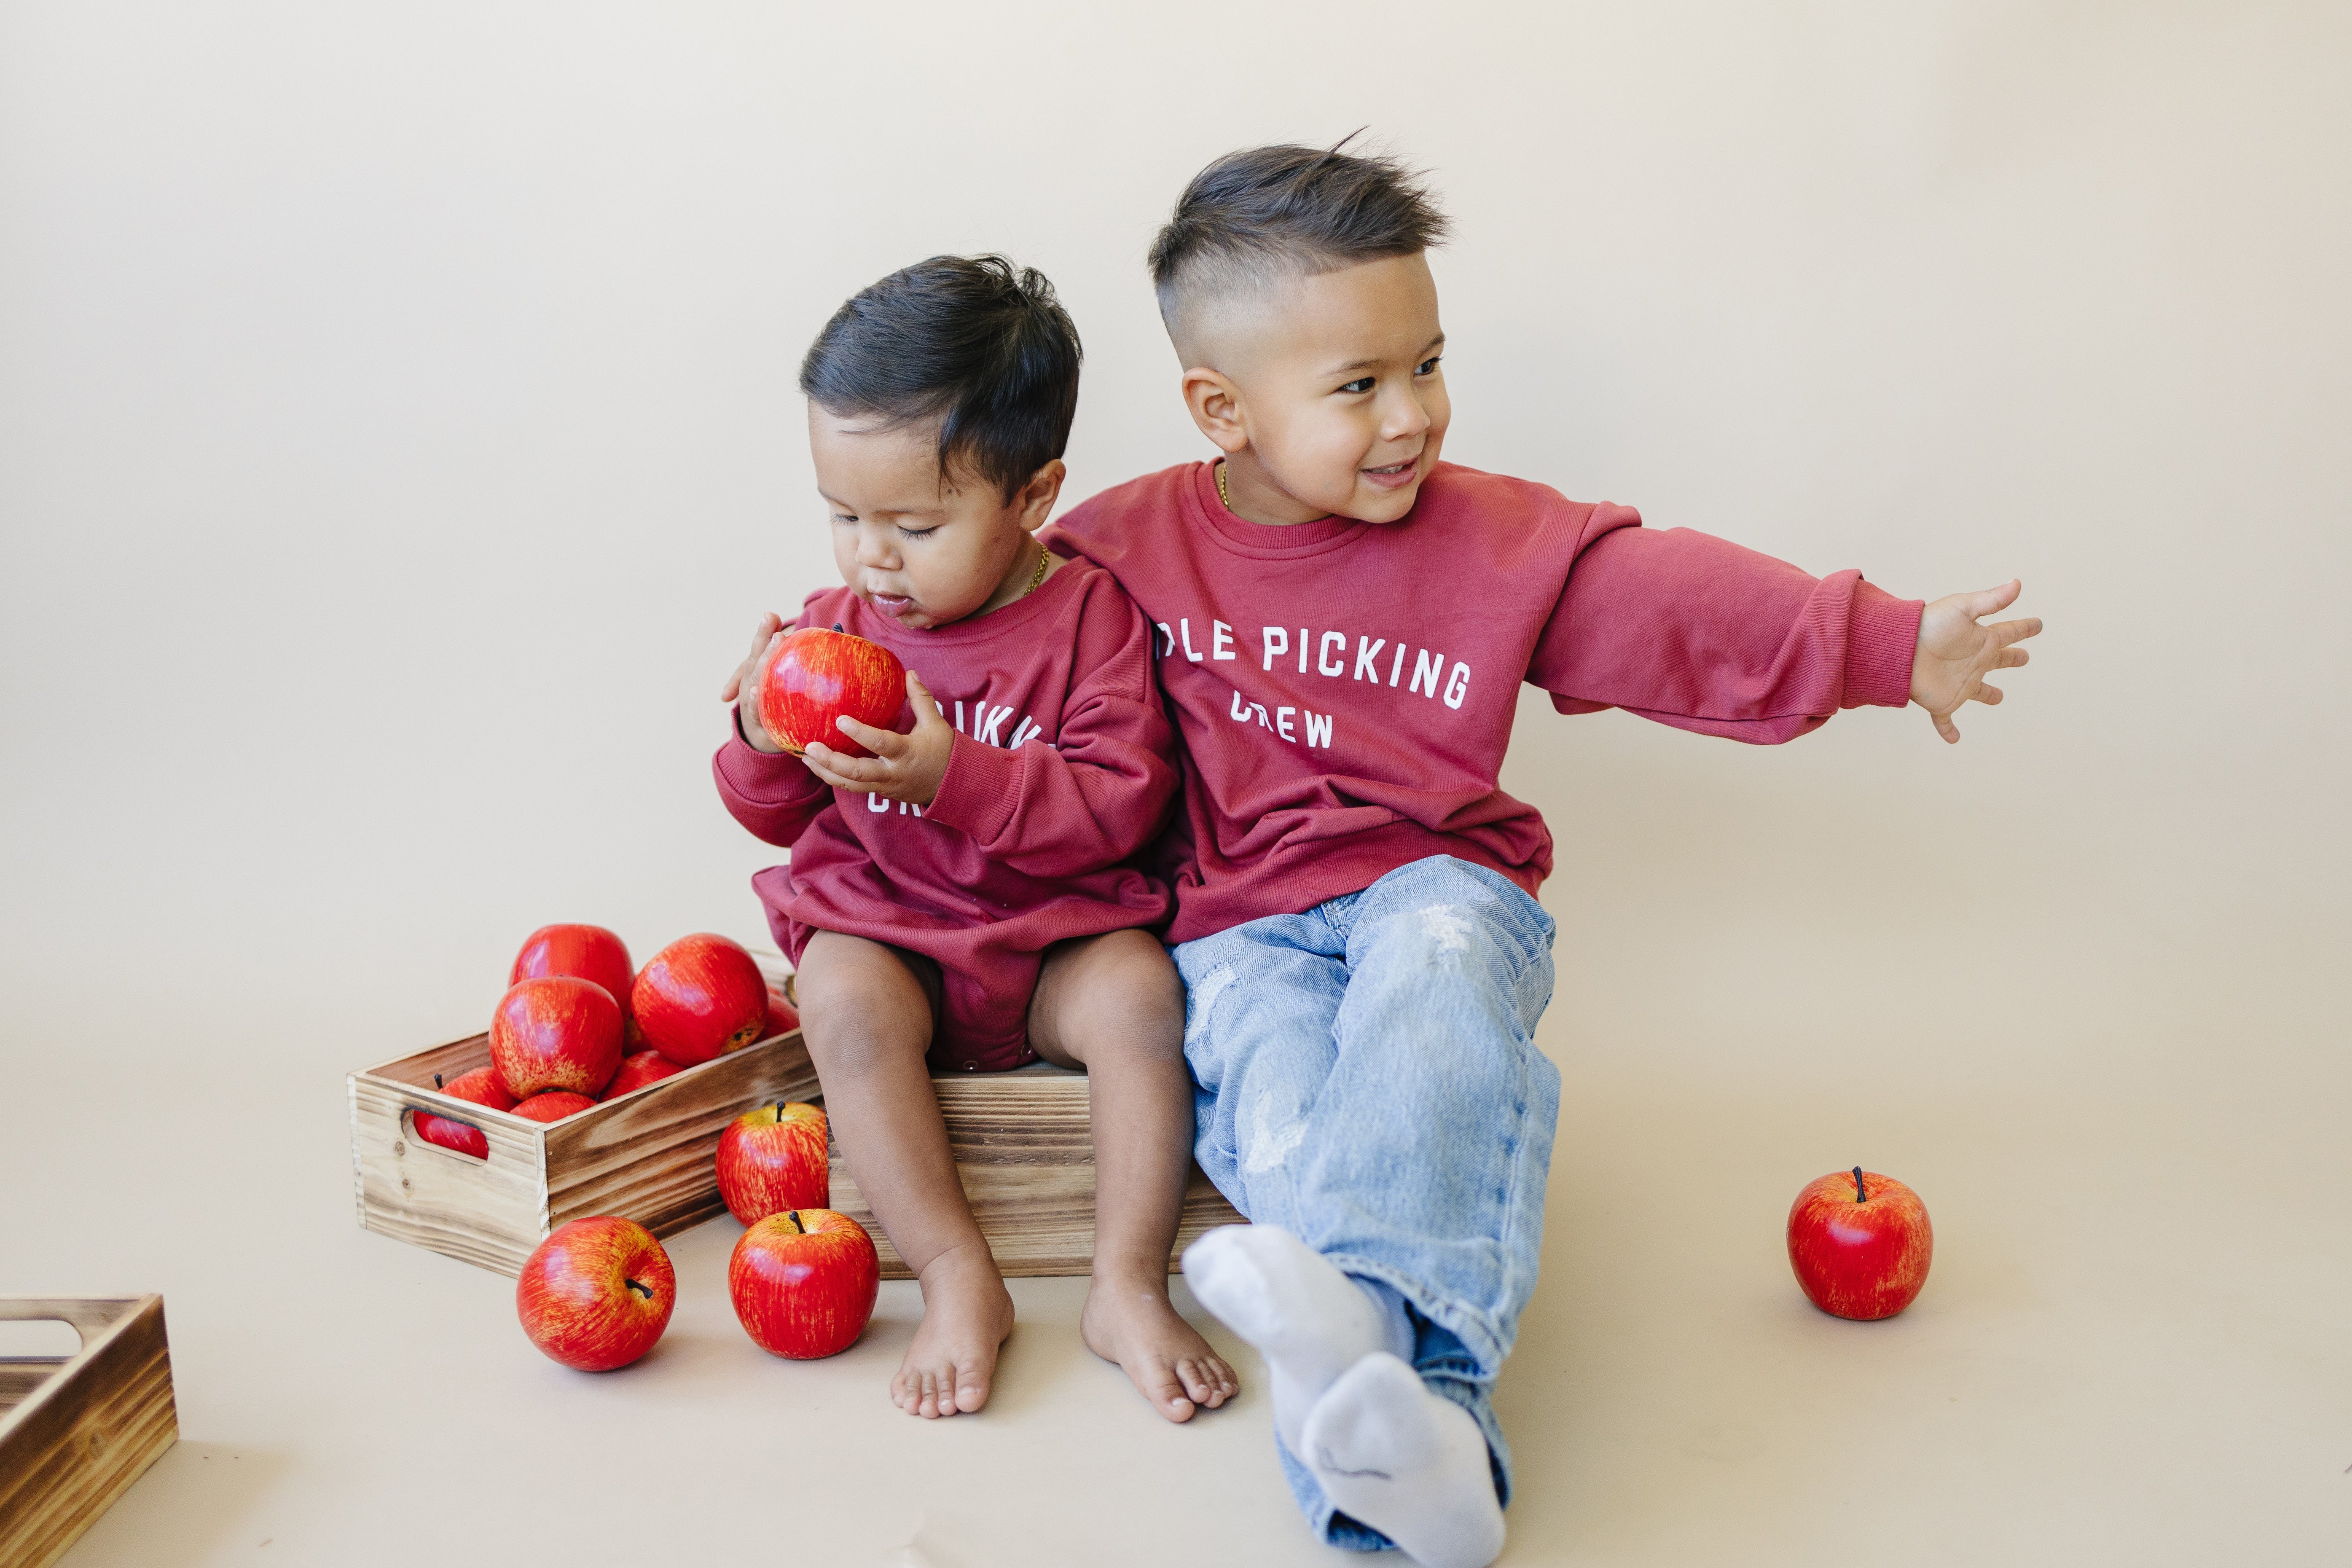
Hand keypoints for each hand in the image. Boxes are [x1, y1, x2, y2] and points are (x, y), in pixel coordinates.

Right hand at [720, 613, 788, 753]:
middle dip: (766, 647)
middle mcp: (750, 682)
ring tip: (770, 651)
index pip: (760, 647)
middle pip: (756, 662)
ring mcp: (750, 700)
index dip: (764, 631)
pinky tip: (755, 693)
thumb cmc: (773, 700)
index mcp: (756, 669)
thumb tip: (825, 636)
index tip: (770, 615)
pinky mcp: (756, 721)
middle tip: (778, 634)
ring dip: (761, 668)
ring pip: (753, 683)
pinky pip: (754, 711)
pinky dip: (753, 702)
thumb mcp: (780, 678)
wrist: (760, 735)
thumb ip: (793, 659)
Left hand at [803, 672, 953, 806]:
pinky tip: (819, 766)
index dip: (859, 733)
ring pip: (850, 785)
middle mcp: (892, 773)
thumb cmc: (944, 751)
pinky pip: (853, 787)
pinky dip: (834, 778)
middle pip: (857, 772)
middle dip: (831, 761)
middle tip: (810, 747)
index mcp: (906, 753)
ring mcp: (884, 786)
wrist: (953, 786)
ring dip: (826, 773)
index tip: (840, 720)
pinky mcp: (879, 792)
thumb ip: (920, 699)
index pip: (880, 744)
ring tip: (806, 757)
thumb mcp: (935, 723)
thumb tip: (908, 673)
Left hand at [1910, 579, 2040, 742]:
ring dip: (1989, 695)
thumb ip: (1991, 600)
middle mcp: (1973, 662)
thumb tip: (2017, 583)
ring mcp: (1959, 683)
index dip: (2024, 629)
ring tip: (1998, 697)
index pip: (2009, 633)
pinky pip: (1945, 720)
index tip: (2038, 625)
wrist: (1899, 648)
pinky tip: (1953, 740)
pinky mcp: (1942, 702)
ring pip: (1979, 691)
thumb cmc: (1929, 625)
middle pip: (1999, 661)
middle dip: (2012, 659)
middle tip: (2024, 658)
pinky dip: (1948, 731)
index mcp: (1981, 640)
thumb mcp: (1963, 608)